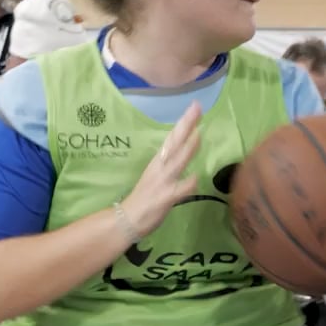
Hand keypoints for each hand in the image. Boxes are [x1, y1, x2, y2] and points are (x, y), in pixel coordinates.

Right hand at [118, 101, 200, 235]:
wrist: (127, 219)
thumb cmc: (143, 198)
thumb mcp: (156, 176)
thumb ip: (170, 164)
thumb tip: (185, 152)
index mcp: (158, 162)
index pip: (173, 138)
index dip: (184, 123)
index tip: (195, 106)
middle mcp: (160, 168)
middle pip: (175, 143)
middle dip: (187, 125)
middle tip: (197, 108)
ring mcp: (163, 182)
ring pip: (178, 161)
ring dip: (189, 147)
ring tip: (199, 133)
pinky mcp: (165, 197)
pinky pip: (181, 189)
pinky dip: (189, 183)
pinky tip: (196, 178)